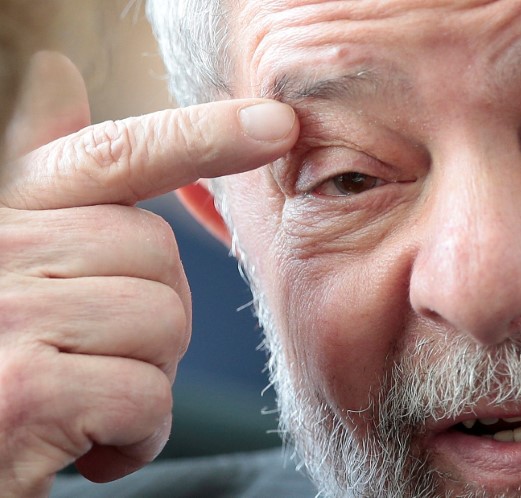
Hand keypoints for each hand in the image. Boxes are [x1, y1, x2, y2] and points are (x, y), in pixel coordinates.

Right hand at [0, 52, 297, 496]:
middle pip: (158, 257)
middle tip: (93, 364)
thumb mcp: (13, 270)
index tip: (277, 124)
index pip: (112, 157)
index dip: (202, 134)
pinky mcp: (25, 392)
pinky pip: (147, 396)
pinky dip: (136, 437)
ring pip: (163, 323)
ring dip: (143, 381)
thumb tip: (56, 73)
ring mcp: (7, 317)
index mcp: (4, 220)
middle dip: (153, 320)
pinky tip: (85, 452)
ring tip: (85, 409)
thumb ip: (50, 188)